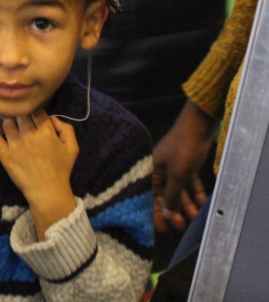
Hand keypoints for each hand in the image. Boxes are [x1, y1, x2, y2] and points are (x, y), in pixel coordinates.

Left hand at [0, 109, 78, 239]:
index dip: (36, 114)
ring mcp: (15, 144)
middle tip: (25, 125)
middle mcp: (29, 134)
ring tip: (13, 131)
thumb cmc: (61, 169)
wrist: (47, 191)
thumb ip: (66, 129)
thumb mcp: (73, 148)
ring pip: (7, 123)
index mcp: (46, 131)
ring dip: (11, 124)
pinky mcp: (4, 154)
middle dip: (24, 117)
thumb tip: (53, 118)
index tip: (36, 120)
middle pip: (21, 115)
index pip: (37, 111)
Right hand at [153, 100, 214, 231]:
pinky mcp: (187, 165)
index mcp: (151, 171)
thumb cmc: (183, 147)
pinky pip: (190, 183)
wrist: (199, 125)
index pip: (150, 197)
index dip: (154, 213)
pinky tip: (203, 204)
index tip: (161, 229)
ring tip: (194, 218)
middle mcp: (160, 170)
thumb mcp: (177, 175)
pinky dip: (196, 193)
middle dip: (173, 211)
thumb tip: (167, 214)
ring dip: (186, 205)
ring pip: (179, 191)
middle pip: (165, 195)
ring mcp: (174, 167)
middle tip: (179, 226)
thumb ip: (171, 196)